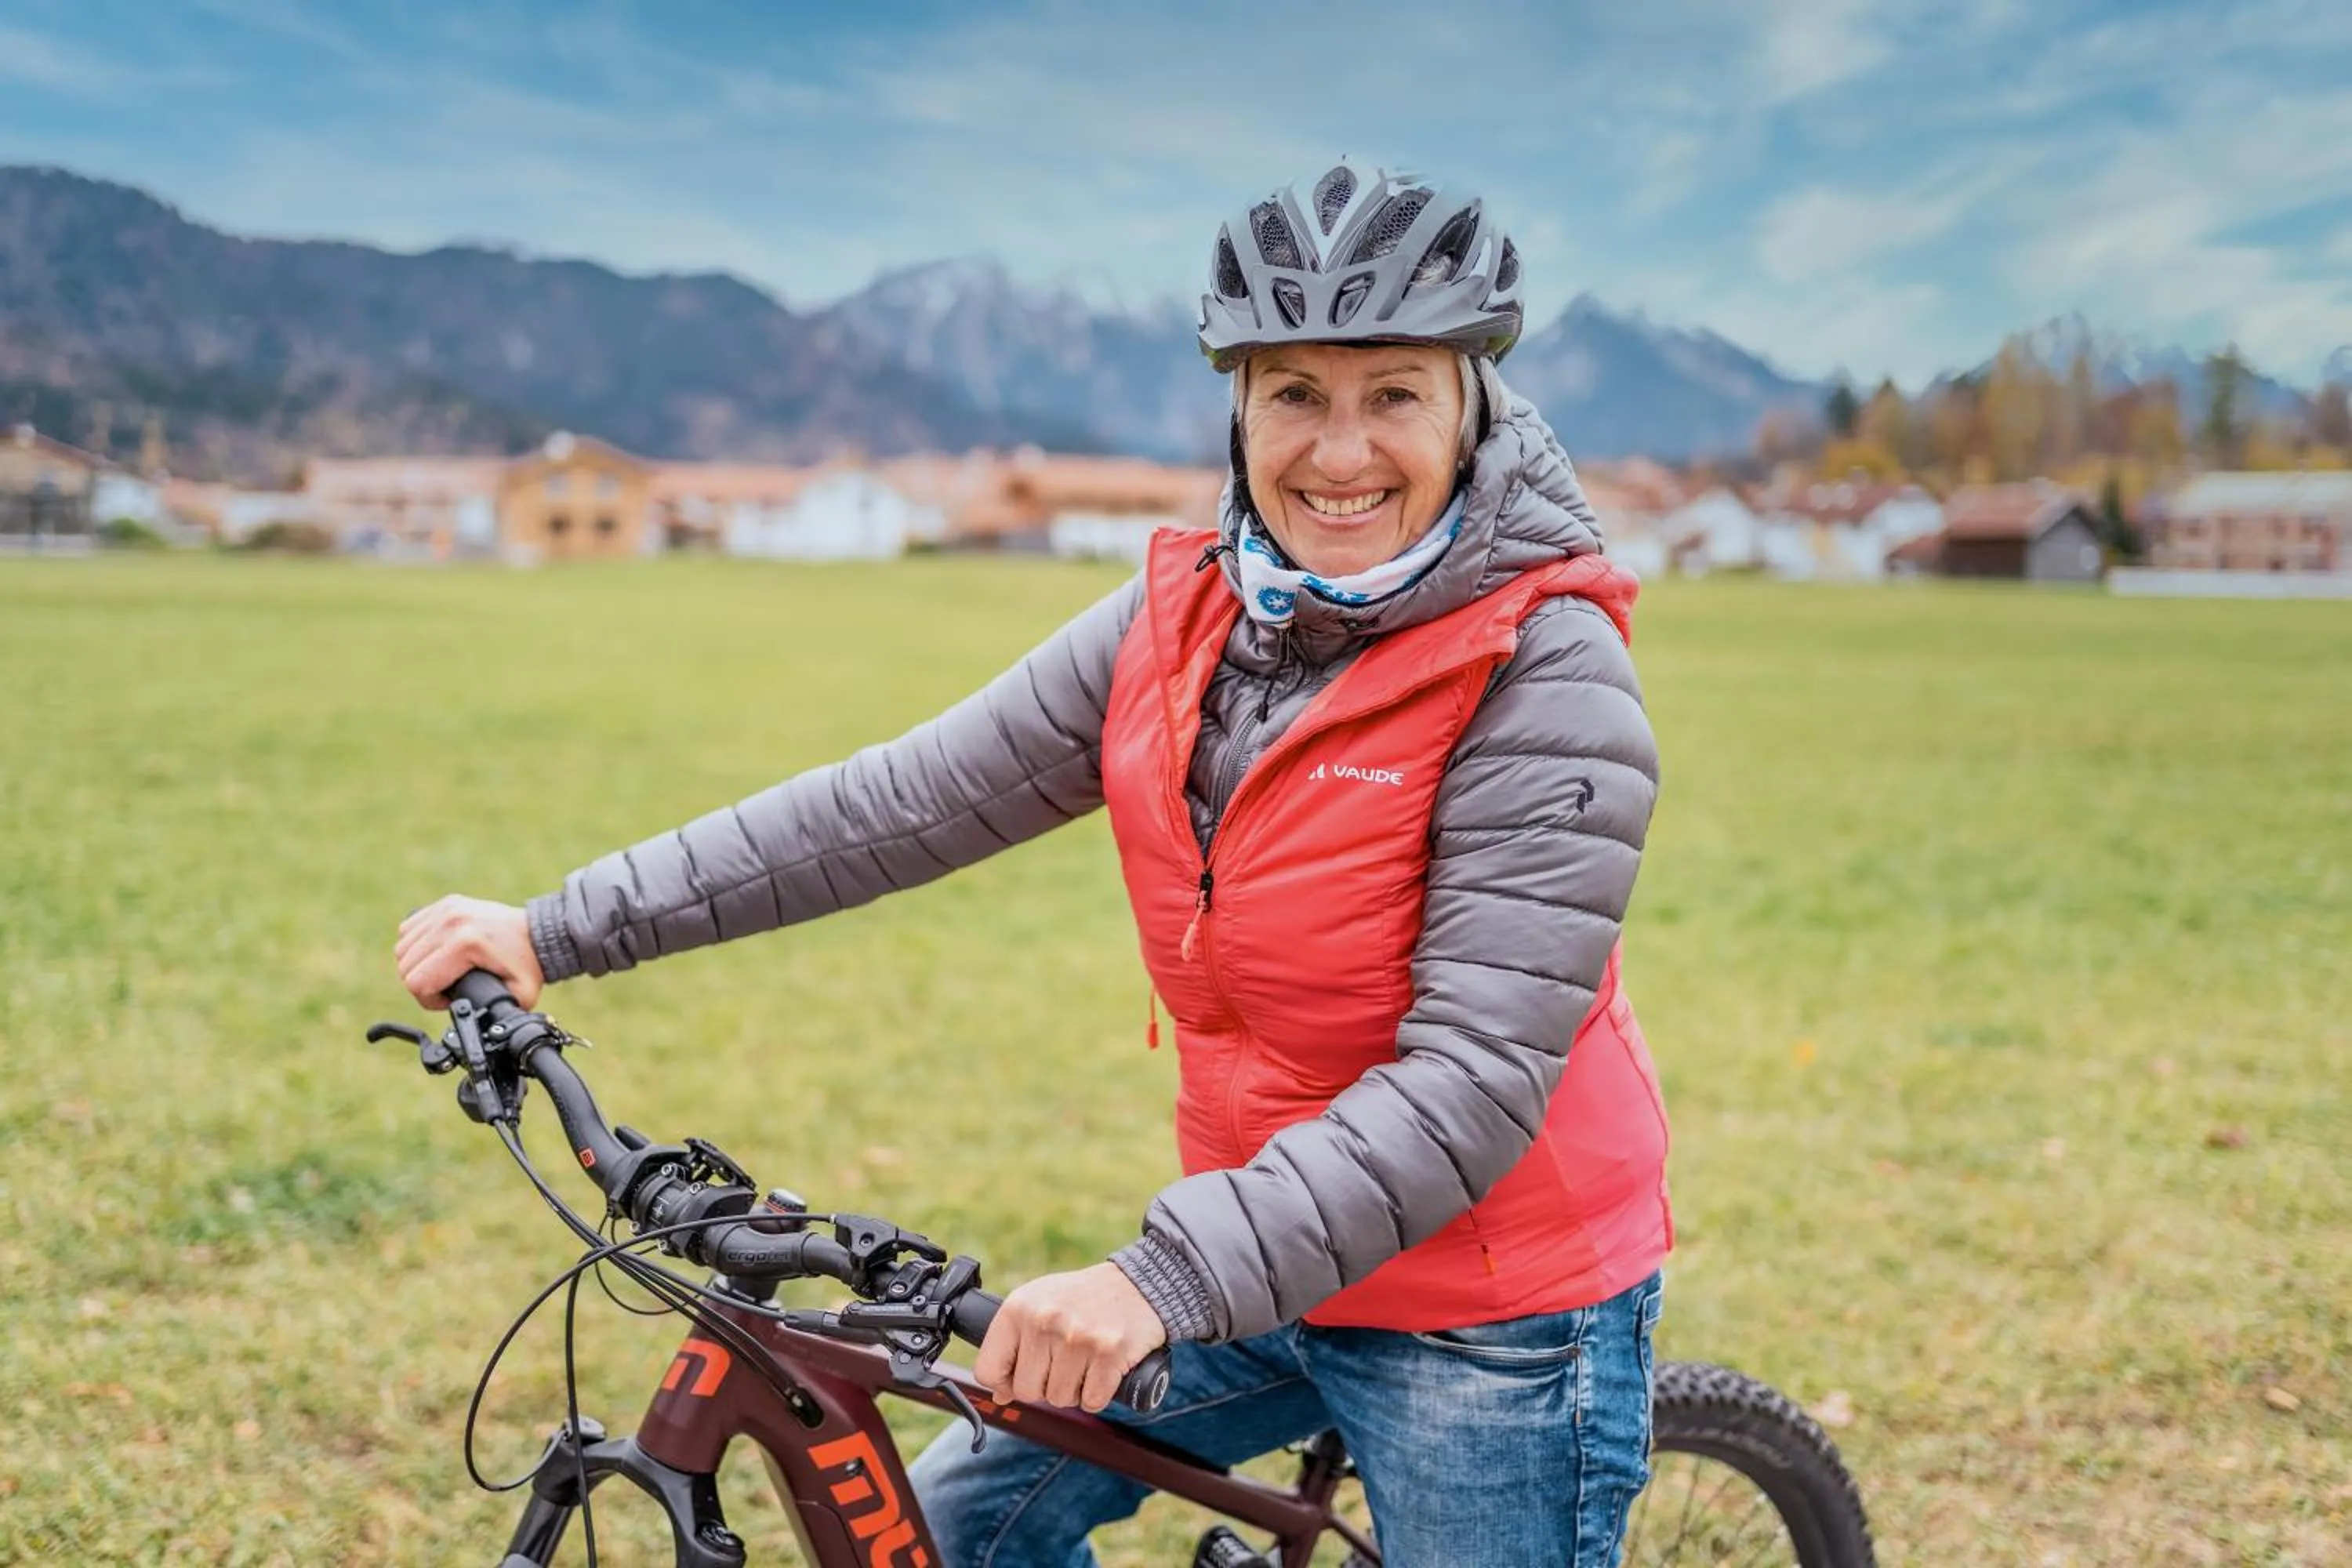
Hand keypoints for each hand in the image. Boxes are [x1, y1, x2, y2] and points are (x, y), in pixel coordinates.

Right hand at [394, 895, 543, 1010]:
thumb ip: (494, 1014)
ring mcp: (447, 909)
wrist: (539, 933)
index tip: (449, 1000)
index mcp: (466, 945)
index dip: (430, 1000)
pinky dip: (416, 945)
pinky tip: (437, 954)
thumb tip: (476, 1024)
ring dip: (417, 965)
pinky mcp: (445, 904)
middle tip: (446, 988)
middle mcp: (451, 922)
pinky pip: (409, 929)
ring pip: (403, 948)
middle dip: (422, 985)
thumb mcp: (519, 997)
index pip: (417, 982)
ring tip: (442, 971)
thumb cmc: (528, 965)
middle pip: (406, 966)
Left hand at [972, 1262, 1168, 1411]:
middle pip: (1026, 1391)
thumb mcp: (1038, 1307)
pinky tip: (1102, 1370)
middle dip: (1044, 1387)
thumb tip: (1000, 1393)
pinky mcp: (1109, 1353)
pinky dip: (1098, 1395)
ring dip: (1073, 1390)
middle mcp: (1044, 1321)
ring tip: (1084, 1363)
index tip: (1020, 1377)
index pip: (988, 1370)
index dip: (1004, 1382)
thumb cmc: (1081, 1299)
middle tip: (1063, 1365)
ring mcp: (1077, 1337)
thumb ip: (1014, 1345)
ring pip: (1059, 1399)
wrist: (1136, 1284)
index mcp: (1018, 1308)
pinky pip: (1092, 1401)